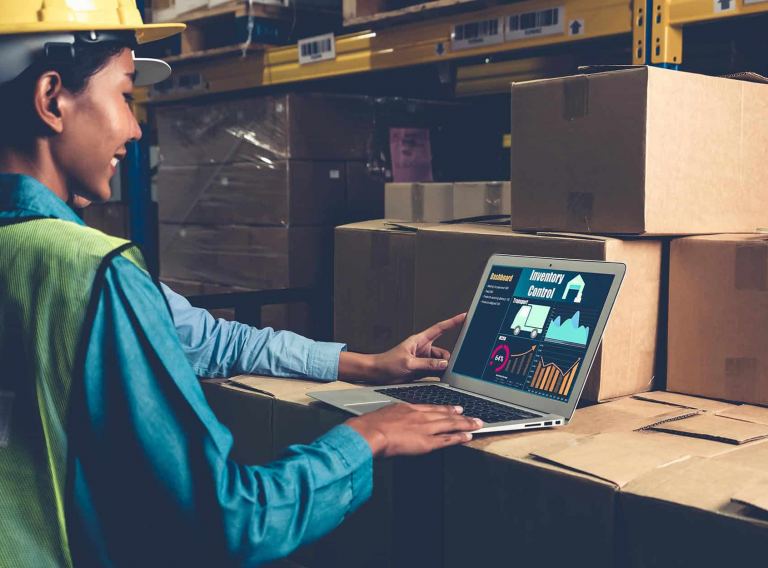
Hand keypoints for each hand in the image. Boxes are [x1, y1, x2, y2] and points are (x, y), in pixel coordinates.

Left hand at [338, 314, 466, 384]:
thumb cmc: (387, 363)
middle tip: (446, 366)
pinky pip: (436, 370)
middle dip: (447, 358)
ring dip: (442, 368)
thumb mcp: (408, 363)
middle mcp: (423, 348)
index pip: (440, 328)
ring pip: (441, 362)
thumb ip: (427, 364)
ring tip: (437, 374)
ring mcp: (424, 359)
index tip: (464, 316)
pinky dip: (439, 373)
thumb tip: (444, 363)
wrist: (378, 373)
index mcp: (420, 340)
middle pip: (443, 351)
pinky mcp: (422, 369)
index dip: (453, 322)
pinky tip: (440, 378)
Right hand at [346, 403, 481, 457]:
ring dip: (466, 424)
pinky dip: (459, 437)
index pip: (431, 408)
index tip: (454, 408)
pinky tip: (468, 436)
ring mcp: (424, 428)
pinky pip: (447, 439)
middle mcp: (419, 416)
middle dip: (460, 416)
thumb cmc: (370, 426)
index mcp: (408, 409)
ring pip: (450, 425)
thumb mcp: (381, 415)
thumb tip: (391, 423)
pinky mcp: (426, 442)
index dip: (445, 409)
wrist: (369, 432)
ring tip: (477, 424)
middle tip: (472, 415)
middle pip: (444, 415)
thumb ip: (391, 418)